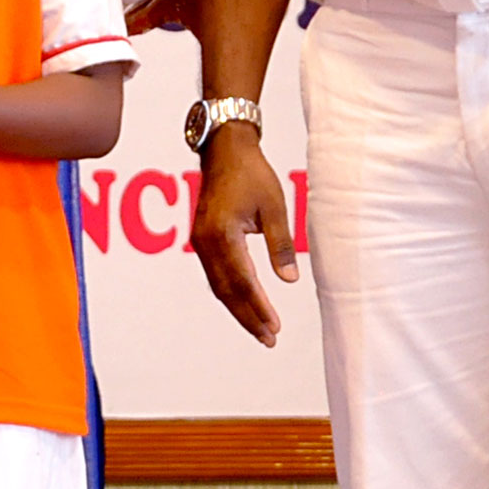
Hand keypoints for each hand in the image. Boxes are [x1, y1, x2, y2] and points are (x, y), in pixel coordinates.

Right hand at [189, 131, 296, 346]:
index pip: (242, 281)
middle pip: (226, 291)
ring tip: (259, 329)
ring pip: (218, 286)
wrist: (223, 149)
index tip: (274, 327)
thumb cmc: (251, 173)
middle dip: (247, 317)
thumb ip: (280, 245)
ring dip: (238, 309)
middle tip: (268, 339)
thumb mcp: (274, 207)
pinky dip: (230, 293)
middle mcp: (205, 242)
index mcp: (222, 234)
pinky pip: (215, 274)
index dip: (258, 307)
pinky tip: (244, 303)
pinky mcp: (202, 239)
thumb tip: (289, 280)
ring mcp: (200, 242)